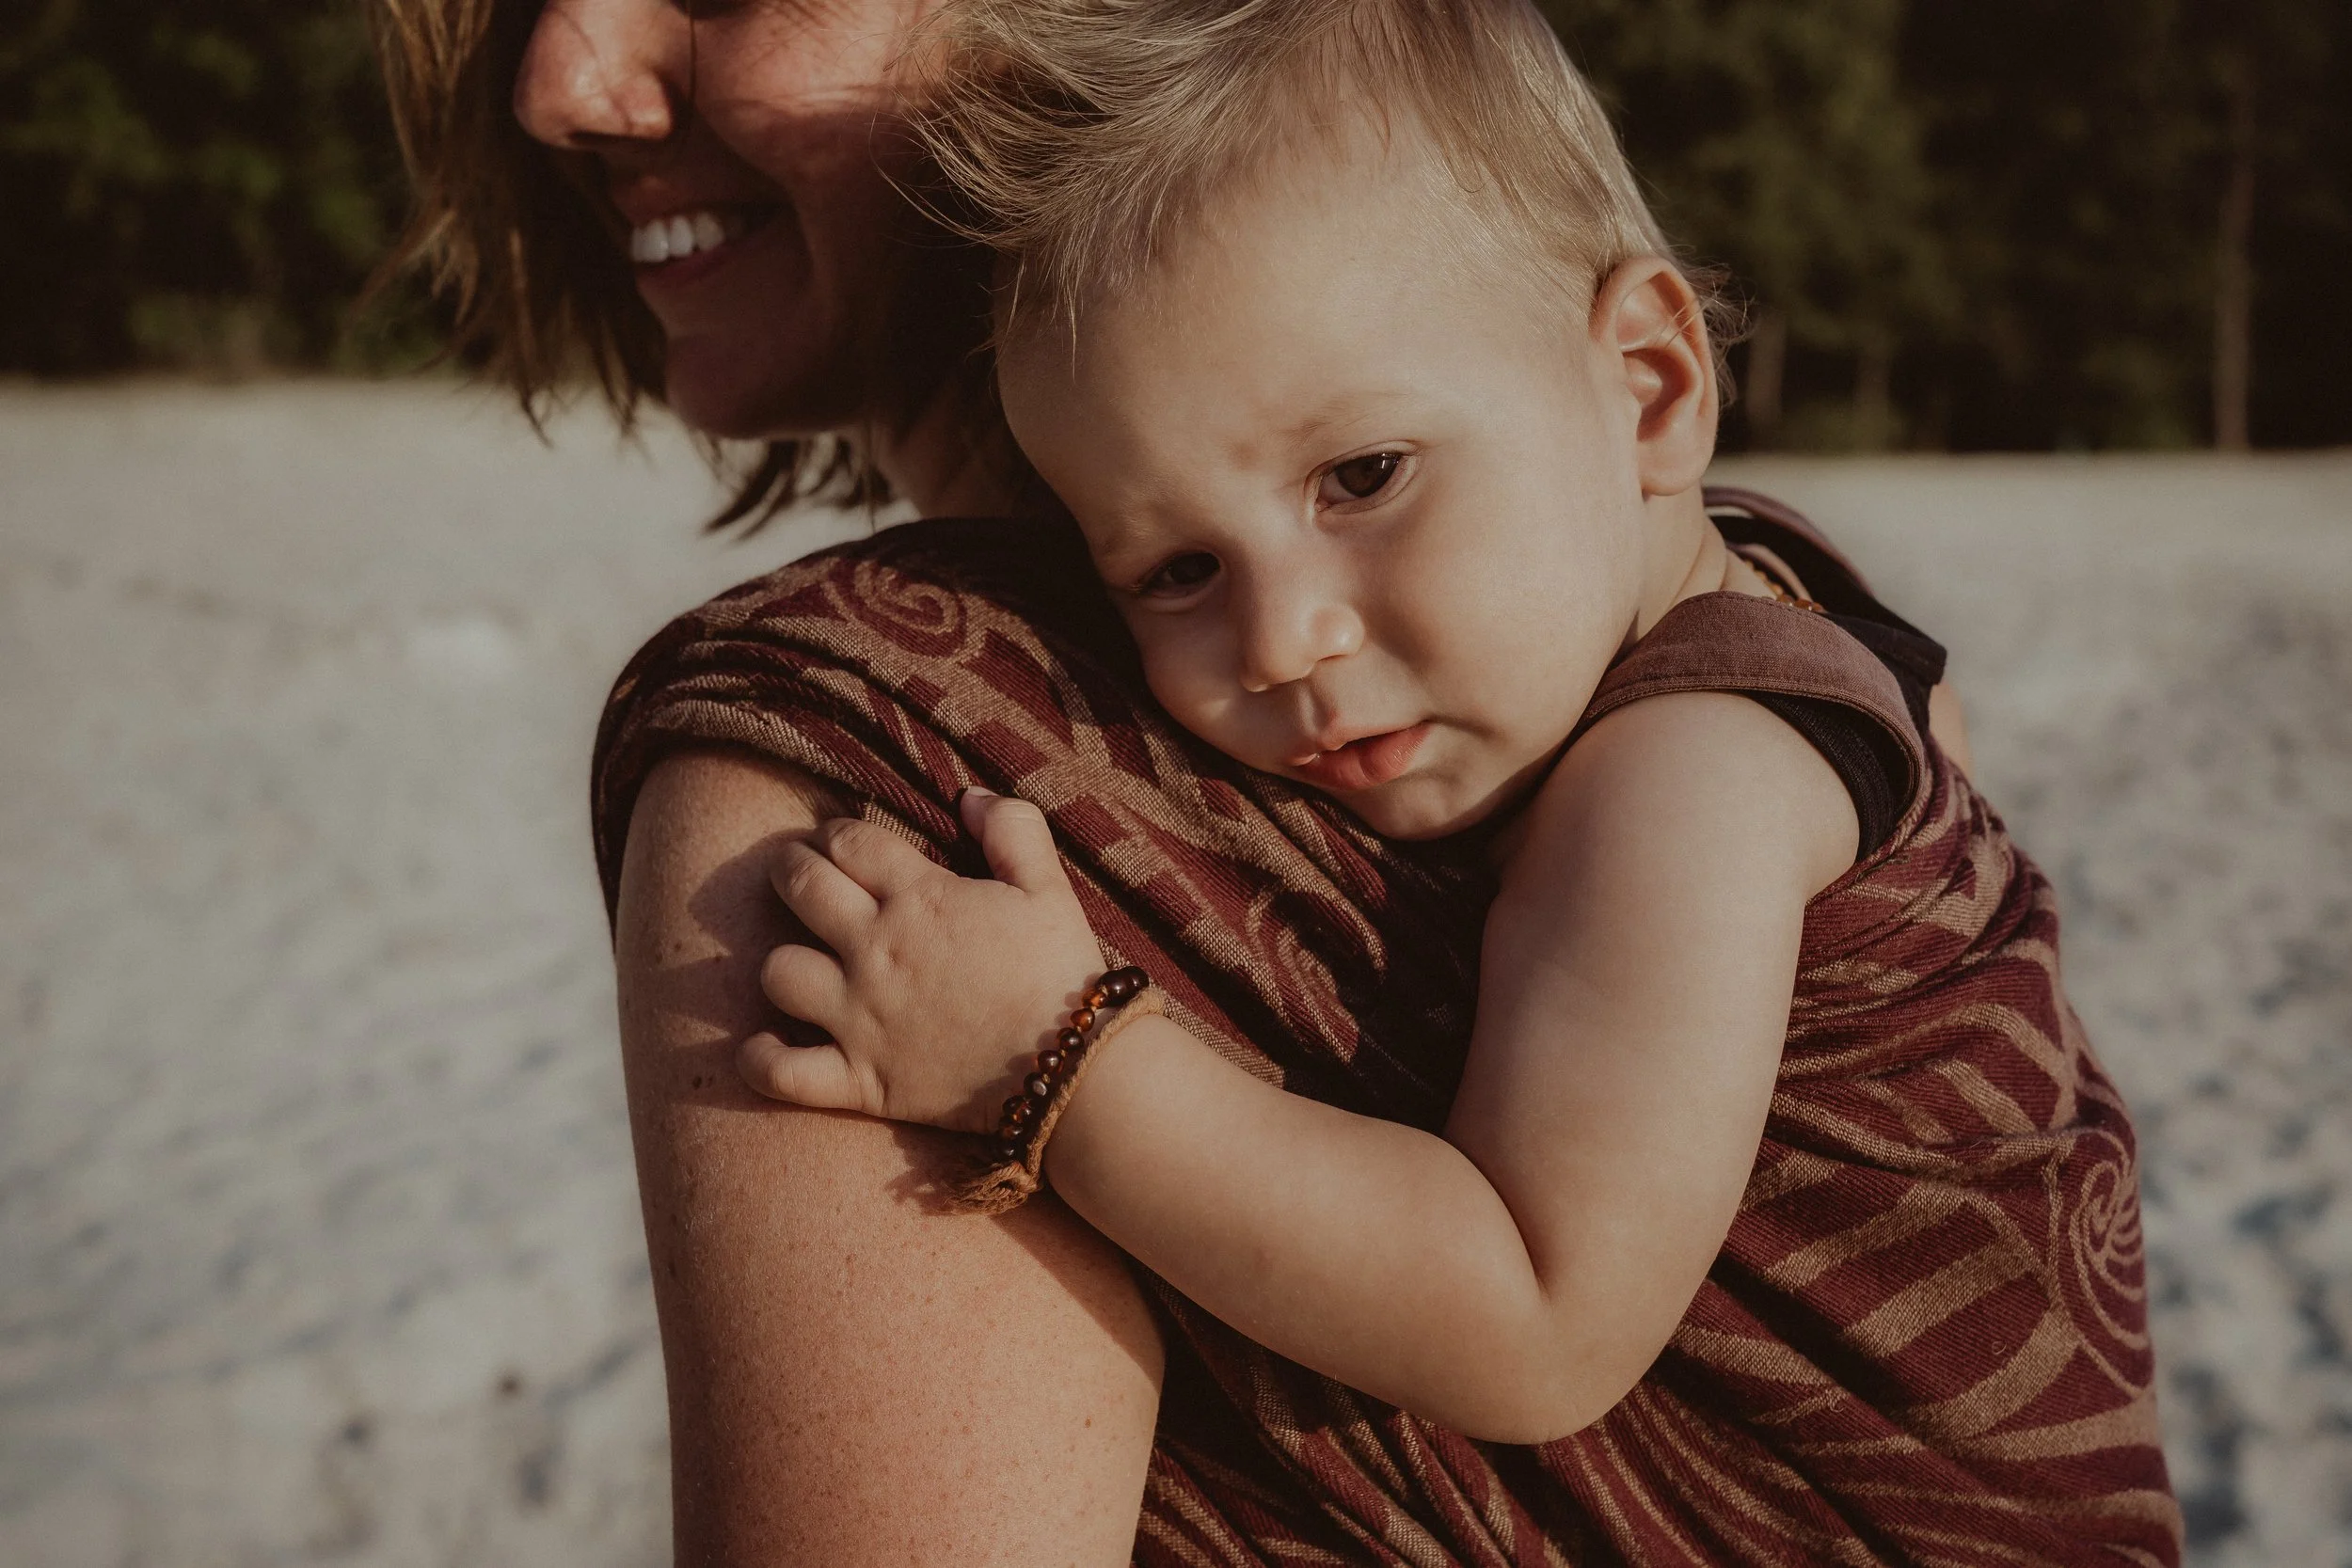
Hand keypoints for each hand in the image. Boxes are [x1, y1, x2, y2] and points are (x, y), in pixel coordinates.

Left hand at [737, 789, 1107, 1132]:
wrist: (1072, 1068)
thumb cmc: (1061, 973)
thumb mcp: (1049, 886)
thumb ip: (1012, 829)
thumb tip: (970, 797)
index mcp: (919, 898)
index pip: (847, 842)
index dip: (832, 833)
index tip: (832, 840)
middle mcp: (876, 951)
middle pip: (799, 888)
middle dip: (788, 870)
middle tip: (792, 872)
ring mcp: (861, 1018)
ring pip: (779, 972)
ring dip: (781, 962)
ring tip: (797, 961)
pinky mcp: (861, 1080)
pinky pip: (783, 1072)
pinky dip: (762, 1060)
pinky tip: (761, 1047)